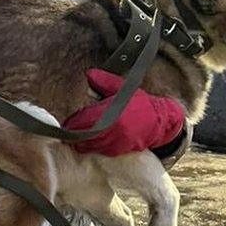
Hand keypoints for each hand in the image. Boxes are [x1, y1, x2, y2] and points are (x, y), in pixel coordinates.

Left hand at [63, 69, 185, 156]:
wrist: (160, 122)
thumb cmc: (141, 104)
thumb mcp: (124, 88)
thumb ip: (105, 81)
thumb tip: (89, 74)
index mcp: (112, 113)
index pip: (85, 120)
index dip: (73, 122)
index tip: (67, 121)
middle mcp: (113, 130)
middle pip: (84, 135)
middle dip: (74, 133)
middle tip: (66, 130)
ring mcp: (115, 142)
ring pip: (90, 145)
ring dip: (81, 141)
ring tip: (74, 136)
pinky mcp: (118, 151)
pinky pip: (99, 150)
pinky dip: (91, 146)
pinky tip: (88, 141)